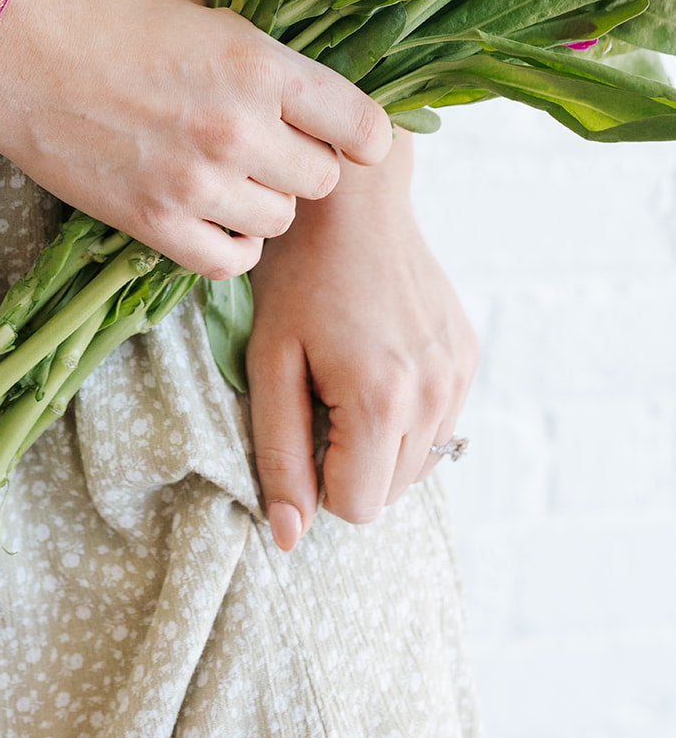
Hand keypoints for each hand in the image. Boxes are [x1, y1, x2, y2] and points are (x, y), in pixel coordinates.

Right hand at [0, 0, 391, 277]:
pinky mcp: (153, 222)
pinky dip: (232, 245)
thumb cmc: (98, 15)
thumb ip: (251, 50)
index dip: (363, 135)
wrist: (11, 55)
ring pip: (279, 222)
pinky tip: (214, 218)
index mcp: (258, 64)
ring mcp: (196, 182)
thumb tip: (288, 84)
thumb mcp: (193, 5)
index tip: (349, 136)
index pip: (363, 126)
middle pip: (323, 179)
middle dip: (305, 165)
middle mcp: (238, 129)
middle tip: (272, 150)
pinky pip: (229, 260)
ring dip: (265, 204)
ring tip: (233, 179)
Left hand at [246, 133, 478, 542]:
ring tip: (346, 375)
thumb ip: (280, 455)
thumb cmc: (297, 276)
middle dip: (347, 462)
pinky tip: (376, 361)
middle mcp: (435, 394)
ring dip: (379, 443)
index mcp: (382, 402)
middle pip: (390, 492)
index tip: (299, 418)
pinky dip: (406, 414)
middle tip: (318, 392)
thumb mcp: (269, 363)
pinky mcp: (468, 354)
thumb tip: (290, 537)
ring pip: (419, 464)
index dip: (314, 478)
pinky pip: (439, 422)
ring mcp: (460, 374)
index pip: (355, 508)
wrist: (352, 200)